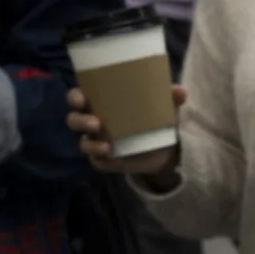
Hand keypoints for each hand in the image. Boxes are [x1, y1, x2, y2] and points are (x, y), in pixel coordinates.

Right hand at [66, 84, 182, 175]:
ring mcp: (97, 142)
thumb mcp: (165, 108)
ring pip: (83, 142)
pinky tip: (113, 159)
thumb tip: (180, 91)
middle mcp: (93, 122)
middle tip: (96, 123)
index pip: (78, 97)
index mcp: (101, 103)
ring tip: (107, 146)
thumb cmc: (156, 119)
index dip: (75, 97)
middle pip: (74, 120)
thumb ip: (171, 98)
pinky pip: (97, 162)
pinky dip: (103, 161)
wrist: (165, 149)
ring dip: (90, 145)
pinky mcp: (104, 160)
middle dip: (80, 121)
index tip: (81, 98)